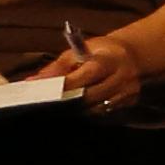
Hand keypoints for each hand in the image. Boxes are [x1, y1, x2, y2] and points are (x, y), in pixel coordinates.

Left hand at [32, 32, 147, 114]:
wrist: (133, 56)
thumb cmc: (99, 52)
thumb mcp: (78, 52)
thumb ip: (57, 68)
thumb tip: (32, 82)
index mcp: (109, 59)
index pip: (88, 74)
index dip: (67, 85)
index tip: (45, 92)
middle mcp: (123, 76)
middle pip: (92, 96)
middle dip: (68, 101)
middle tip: (47, 106)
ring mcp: (128, 92)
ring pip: (97, 109)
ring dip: (77, 110)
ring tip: (59, 109)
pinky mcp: (129, 102)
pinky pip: (104, 112)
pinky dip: (88, 112)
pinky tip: (76, 109)